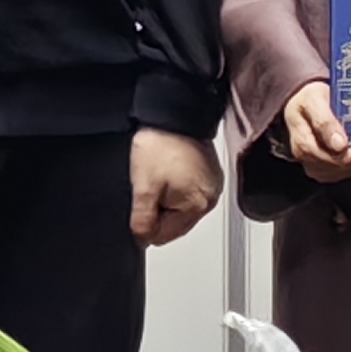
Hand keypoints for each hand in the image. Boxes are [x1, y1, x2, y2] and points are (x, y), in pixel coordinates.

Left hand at [130, 128, 222, 247]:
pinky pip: (186, 191)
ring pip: (179, 207)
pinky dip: (174, 186)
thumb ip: (142, 220)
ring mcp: (211, 184)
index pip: (165, 235)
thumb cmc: (161, 143)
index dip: (145, 224)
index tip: (139, 205)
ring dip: (165, 198)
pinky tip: (166, 171)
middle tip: (149, 185)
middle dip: (157, 210)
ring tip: (158, 174)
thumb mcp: (143, 187)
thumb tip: (142, 239)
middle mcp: (210, 197)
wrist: (172, 112)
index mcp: (198, 205)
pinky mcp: (207, 172)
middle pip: (174, 223)